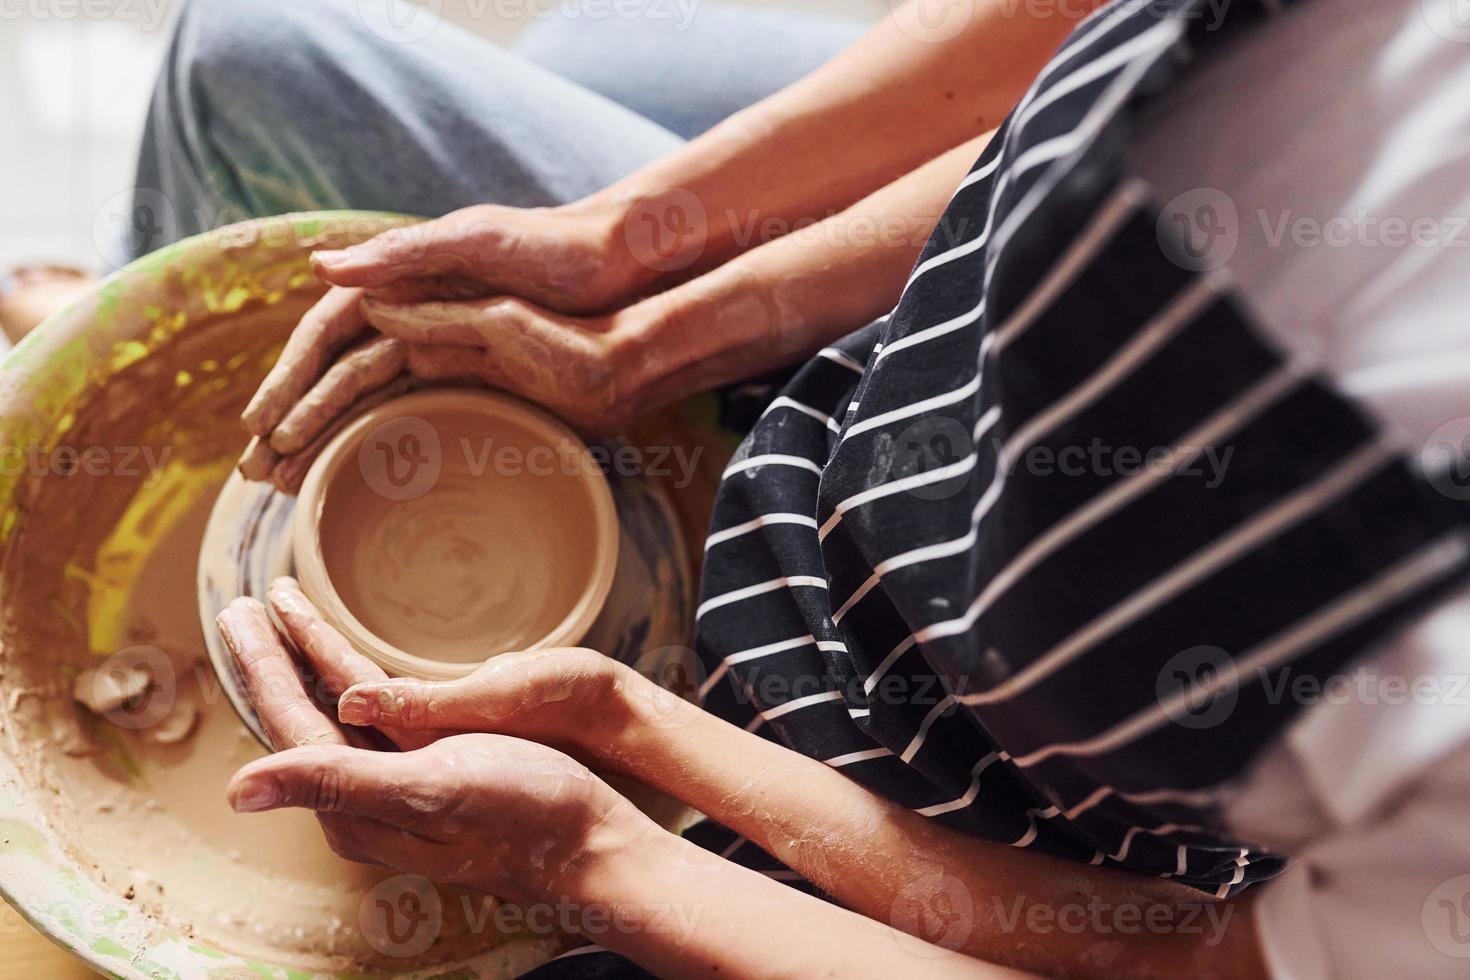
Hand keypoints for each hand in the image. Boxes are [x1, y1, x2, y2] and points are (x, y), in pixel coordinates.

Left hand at [216, 578, 654, 902]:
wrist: (592, 844)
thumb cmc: (522, 815)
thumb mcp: (427, 791)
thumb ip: (334, 781)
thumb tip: (237, 790)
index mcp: (355, 802)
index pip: (289, 721)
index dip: (262, 664)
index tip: (238, 612)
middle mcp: (367, 798)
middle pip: (303, 717)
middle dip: (273, 660)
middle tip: (244, 609)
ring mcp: (402, 787)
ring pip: (337, 716)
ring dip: (309, 666)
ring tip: (287, 624)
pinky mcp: (437, 776)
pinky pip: (376, 722)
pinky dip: (353, 686)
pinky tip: (351, 676)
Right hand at [238, 200, 660, 491]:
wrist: (618, 272)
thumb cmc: (550, 248)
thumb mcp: (477, 242)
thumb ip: (402, 255)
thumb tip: (319, 267)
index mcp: (399, 279)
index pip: (325, 335)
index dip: (289, 379)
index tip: (260, 426)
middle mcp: (409, 313)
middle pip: (334, 374)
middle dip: (290, 421)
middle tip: (256, 476)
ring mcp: (437, 346)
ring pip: (364, 400)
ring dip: (322, 440)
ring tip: (286, 488)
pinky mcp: (470, 373)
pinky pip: (408, 414)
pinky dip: (374, 443)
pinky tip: (353, 476)